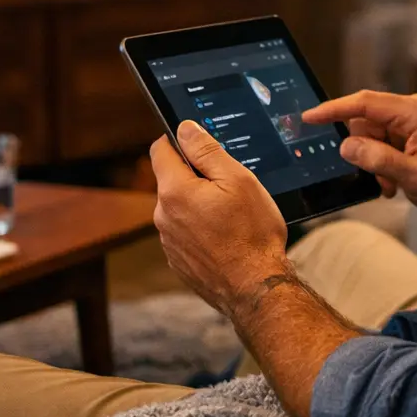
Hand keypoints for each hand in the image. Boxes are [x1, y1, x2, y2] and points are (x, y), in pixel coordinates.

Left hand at [149, 120, 290, 314]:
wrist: (256, 288)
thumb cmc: (252, 233)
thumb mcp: (238, 180)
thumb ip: (206, 150)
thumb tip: (185, 128)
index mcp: (174, 191)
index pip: (161, 150)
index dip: (179, 141)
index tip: (198, 145)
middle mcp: (163, 216)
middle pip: (172, 181)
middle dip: (194, 177)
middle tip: (228, 186)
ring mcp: (169, 241)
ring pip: (179, 209)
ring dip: (198, 205)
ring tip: (231, 217)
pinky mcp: (178, 261)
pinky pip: (185, 233)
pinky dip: (200, 230)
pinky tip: (225, 237)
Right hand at [302, 90, 416, 220]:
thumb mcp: (414, 177)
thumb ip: (378, 160)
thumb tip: (347, 146)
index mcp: (415, 112)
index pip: (365, 103)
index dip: (334, 110)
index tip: (310, 117)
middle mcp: (413, 109)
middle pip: (365, 122)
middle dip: (365, 152)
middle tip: (380, 179)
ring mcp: (413, 120)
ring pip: (371, 135)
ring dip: (375, 162)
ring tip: (393, 184)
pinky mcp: (412, 132)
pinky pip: (382, 142)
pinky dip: (383, 163)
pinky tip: (397, 181)